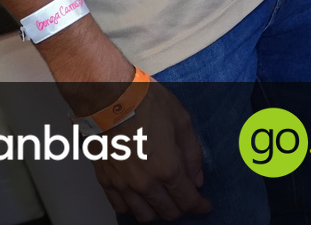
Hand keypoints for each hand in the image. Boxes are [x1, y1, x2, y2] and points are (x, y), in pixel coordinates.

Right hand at [44, 24, 207, 220]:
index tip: (204, 205)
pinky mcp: (106, 181)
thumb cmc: (145, 103)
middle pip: (168, 212)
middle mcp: (145, 182)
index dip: (200, 206)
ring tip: (164, 200)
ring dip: (158, 211)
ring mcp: (123, 184)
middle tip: (186, 199)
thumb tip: (197, 178)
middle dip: (181, 208)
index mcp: (167, 167)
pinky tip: (141, 198)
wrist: (110, 97)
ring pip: (144, 215)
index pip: (187, 200)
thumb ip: (192, 154)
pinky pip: (121, 208)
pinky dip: (134, 208)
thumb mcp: (182, 121)